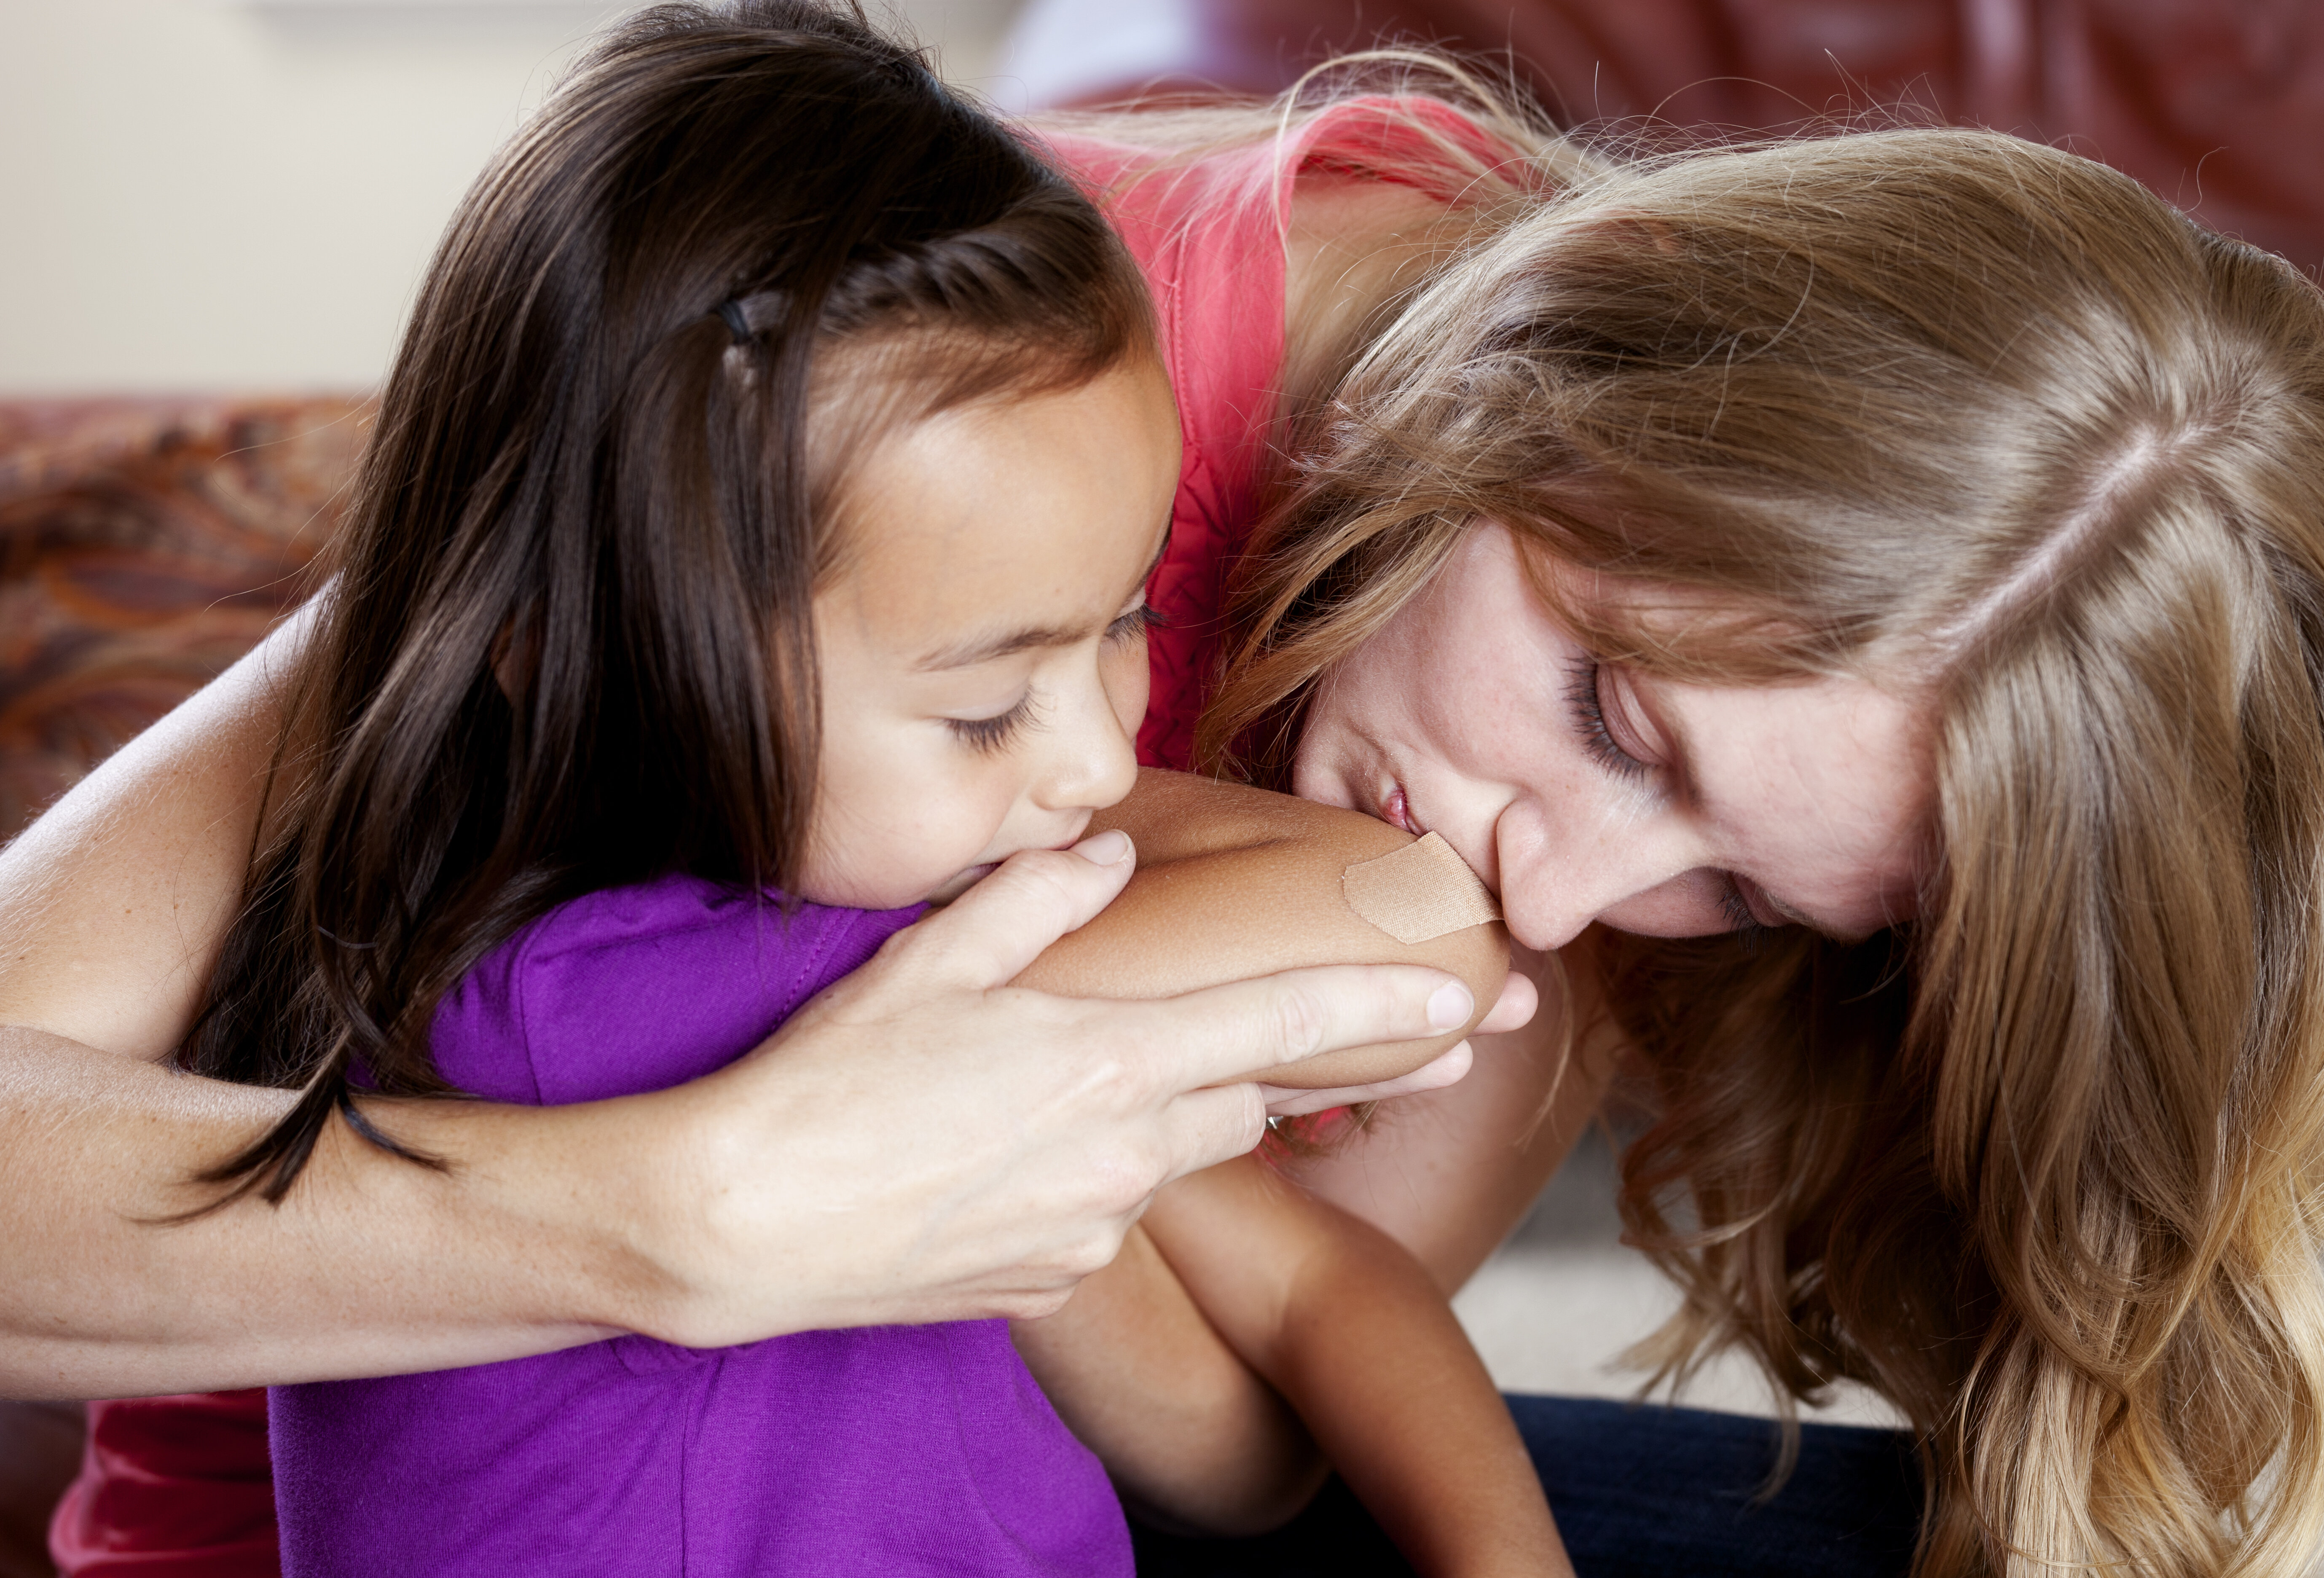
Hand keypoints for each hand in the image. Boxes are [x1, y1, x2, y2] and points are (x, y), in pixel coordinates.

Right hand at [619, 831, 1480, 1344]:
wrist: (741, 1227)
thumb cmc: (823, 1084)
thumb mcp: (924, 962)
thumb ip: (1034, 900)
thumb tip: (1108, 856)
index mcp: (1106, 1058)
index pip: (1282, 1026)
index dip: (1387, 1010)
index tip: (1469, 1004)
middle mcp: (1121, 1150)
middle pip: (1257, 1099)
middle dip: (1331, 1068)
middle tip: (1424, 1044)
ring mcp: (1092, 1226)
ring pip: (1178, 1155)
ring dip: (1176, 1114)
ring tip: (1096, 1083)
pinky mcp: (1052, 1279)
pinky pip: (1106, 1216)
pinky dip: (1093, 1178)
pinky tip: (1011, 1157)